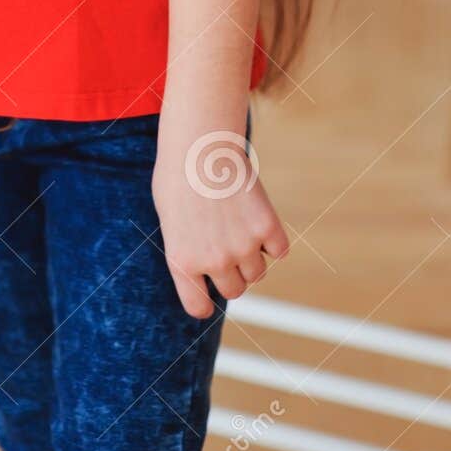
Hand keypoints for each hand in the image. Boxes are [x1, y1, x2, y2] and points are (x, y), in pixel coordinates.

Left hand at [153, 135, 288, 316]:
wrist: (201, 143)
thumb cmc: (179, 175)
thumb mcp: (171, 218)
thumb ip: (188, 250)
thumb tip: (209, 271)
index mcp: (182, 262)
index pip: (198, 306)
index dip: (205, 301)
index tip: (209, 294)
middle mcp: (213, 261)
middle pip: (234, 290)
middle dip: (232, 273)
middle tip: (227, 245)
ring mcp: (242, 246)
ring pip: (257, 272)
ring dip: (253, 256)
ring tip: (239, 224)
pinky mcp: (267, 228)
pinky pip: (279, 251)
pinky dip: (273, 239)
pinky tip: (256, 215)